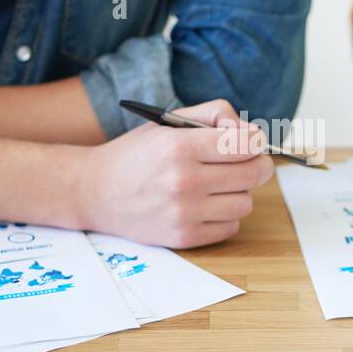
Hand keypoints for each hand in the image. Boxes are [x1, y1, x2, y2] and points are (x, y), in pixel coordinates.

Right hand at [73, 99, 272, 247]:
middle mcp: (184, 181)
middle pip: (253, 173)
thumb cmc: (136, 154)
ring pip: (246, 203)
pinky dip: (225, 215)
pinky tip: (207, 204)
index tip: (251, 142)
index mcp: (180, 147)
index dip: (256, 141)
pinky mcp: (184, 237)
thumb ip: (214, 114)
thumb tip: (250, 131)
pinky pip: (231, 226)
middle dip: (256, 164)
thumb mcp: (169, 121)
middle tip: (247, 162)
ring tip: (219, 185)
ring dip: (239, 192)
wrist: (95, 192)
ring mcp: (184, 213)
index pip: (246, 144)